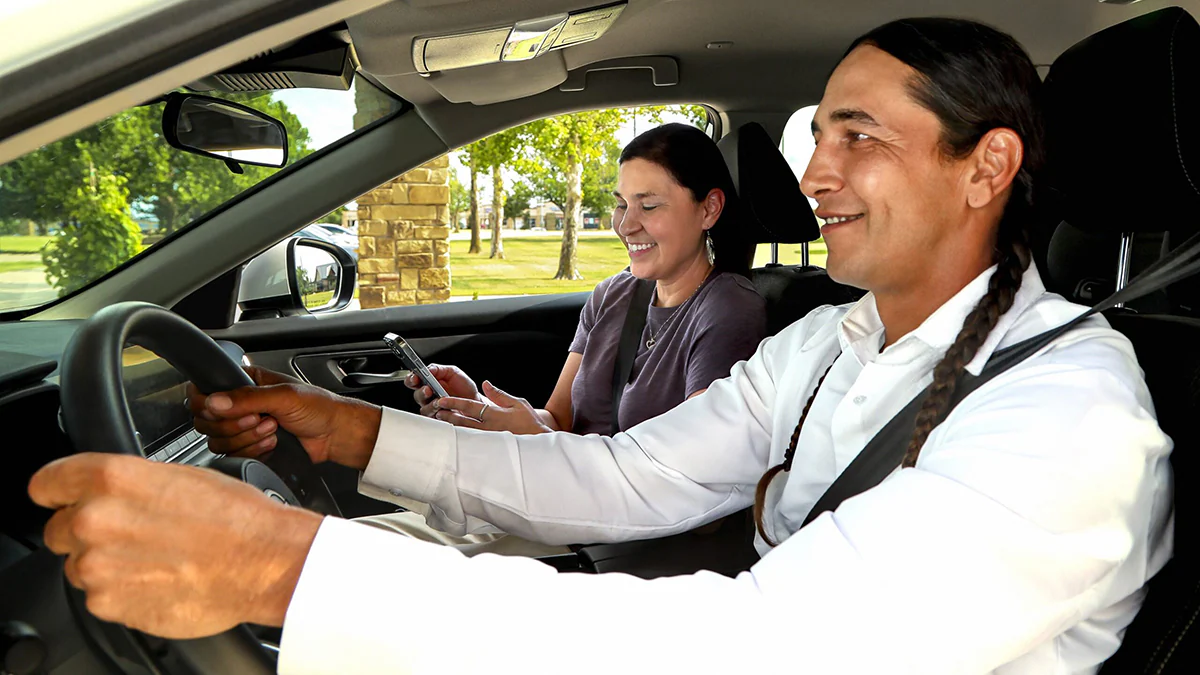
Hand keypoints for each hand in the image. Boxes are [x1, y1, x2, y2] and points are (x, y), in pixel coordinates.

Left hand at [27, 453, 321, 637]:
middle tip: (134, 535)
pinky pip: (100, 597)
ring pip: (80, 566)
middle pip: (59, 529)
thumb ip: (130, 484)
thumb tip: (109, 494)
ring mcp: (97, 566)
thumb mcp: (182, 475)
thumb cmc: (237, 518)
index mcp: (111, 479)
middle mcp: (95, 520)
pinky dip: (123, 593)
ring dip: (106, 565)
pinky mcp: (108, 603)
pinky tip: (159, 580)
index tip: (63, 499)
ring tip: (155, 560)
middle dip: (90, 533)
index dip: (58, 492)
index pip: (46, 483)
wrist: (264, 563)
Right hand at [187, 366, 380, 469]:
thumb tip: (215, 401)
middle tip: (261, 418)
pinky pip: (233, 455)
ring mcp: (243, 428)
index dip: (208, 404)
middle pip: (207, 420)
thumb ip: (247, 398)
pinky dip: (253, 451)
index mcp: (246, 381)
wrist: (336, 434)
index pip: (205, 391)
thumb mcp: (284, 396)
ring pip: (219, 440)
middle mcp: (240, 404)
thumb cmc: (319, 408)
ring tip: (272, 429)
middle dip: (236, 424)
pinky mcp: (249, 447)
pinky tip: (272, 444)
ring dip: (247, 438)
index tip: (224, 409)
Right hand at [404, 364, 482, 415]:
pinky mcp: (439, 418)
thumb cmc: (463, 387)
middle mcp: (428, 396)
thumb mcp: (453, 372)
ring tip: (439, 401)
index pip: (413, 381)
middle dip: (421, 392)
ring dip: (430, 404)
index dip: (411, 379)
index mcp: (428, 382)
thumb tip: (428, 369)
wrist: (475, 401)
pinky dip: (438, 413)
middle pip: (416, 395)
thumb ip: (439, 369)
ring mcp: (432, 408)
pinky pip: (434, 418)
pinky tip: (444, 410)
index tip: (415, 377)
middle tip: (428, 389)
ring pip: (424, 408)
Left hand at [433, 381, 552, 434]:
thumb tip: (486, 384)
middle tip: (435, 410)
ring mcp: (488, 438)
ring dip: (451, 425)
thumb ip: (499, 394)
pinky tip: (453, 434)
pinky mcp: (489, 446)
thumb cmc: (530, 423)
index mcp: (494, 414)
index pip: (469, 407)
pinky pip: (471, 440)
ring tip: (440, 420)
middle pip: (462, 420)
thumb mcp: (518, 403)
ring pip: (464, 431)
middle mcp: (488, 427)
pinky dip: (460, 435)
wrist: (539, 442)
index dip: (454, 402)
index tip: (442, 400)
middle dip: (447, 415)